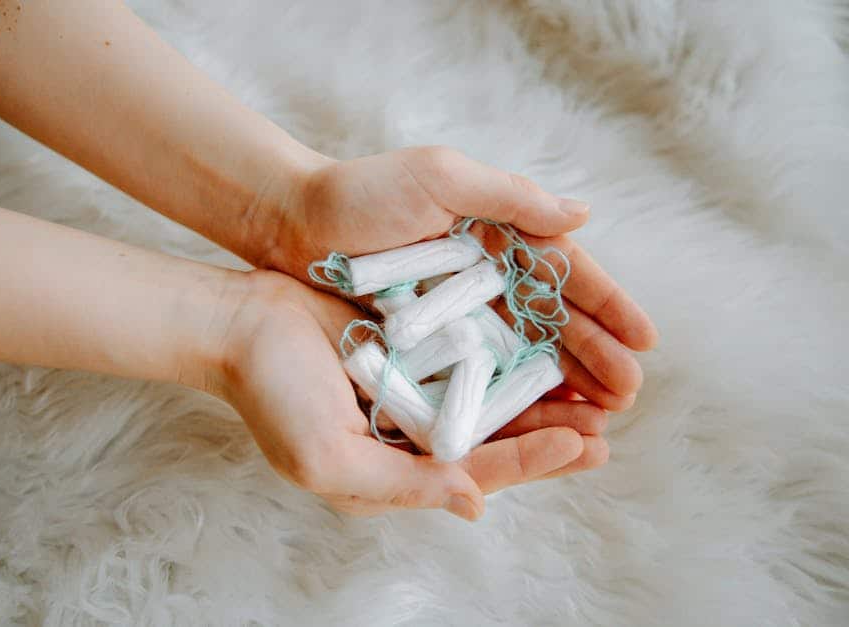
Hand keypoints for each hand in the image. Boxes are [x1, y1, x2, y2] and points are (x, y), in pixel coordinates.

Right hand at [208, 270, 609, 519]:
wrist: (240, 325)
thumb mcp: (330, 462)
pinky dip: (508, 353)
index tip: (581, 447)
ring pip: (491, 398)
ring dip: (540, 396)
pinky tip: (545, 344)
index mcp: (393, 471)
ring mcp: (414, 388)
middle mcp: (410, 435)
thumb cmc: (274, 398)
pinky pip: (470, 353)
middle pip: (494, 440)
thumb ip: (402, 486)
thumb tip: (475, 507)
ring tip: (595, 392)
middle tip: (608, 426)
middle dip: (550, 435)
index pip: (475, 473)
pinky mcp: (414, 346)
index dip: (530, 462)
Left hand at [255, 147, 657, 410]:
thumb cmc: (363, 193)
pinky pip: (476, 370)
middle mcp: (485, 275)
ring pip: (521, 351)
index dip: (605, 306)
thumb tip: (584, 216)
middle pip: (551, 321)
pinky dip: (509, 392)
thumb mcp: (441, 178)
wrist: (290, 223)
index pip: (564, 273)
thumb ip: (511, 197)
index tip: (645, 340)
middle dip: (594, 356)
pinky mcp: (426, 342)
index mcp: (497, 232)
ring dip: (564, 383)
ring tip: (601, 415)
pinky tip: (538, 418)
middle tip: (630, 395)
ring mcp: (456, 312)